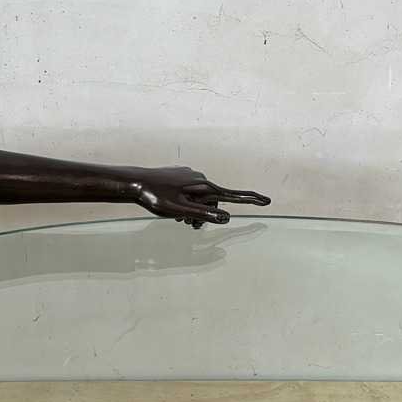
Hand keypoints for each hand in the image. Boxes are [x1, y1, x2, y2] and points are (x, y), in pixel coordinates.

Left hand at [127, 166, 270, 227]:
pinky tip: (171, 205)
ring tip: (176, 217)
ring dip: (194, 210)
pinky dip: (186, 203)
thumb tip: (226, 218)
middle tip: (185, 224)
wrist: (134, 182)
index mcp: (203, 187)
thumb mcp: (180, 211)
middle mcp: (200, 179)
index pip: (232, 196)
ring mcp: (190, 177)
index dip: (250, 200)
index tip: (267, 201)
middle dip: (205, 215)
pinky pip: (191, 193)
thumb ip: (203, 215)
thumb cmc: (156, 197)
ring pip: (201, 199)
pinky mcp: (180, 177)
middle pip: (213, 203)